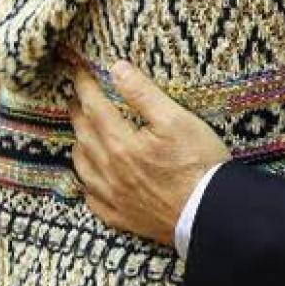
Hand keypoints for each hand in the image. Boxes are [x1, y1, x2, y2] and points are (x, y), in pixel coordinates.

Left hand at [69, 60, 229, 247]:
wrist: (208, 212)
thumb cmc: (197, 163)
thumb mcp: (176, 119)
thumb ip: (143, 93)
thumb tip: (117, 69)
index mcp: (120, 143)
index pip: (94, 107)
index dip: (85, 87)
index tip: (79, 72)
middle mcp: (109, 170)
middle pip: (84, 135)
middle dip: (78, 113)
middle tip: (77, 99)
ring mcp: (113, 197)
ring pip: (83, 167)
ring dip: (79, 146)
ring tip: (80, 134)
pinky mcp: (122, 217)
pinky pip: (93, 200)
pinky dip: (87, 185)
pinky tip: (91, 181)